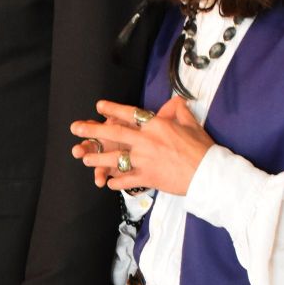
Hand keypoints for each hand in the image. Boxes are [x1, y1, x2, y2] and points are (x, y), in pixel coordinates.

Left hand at [70, 97, 214, 195]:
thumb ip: (178, 111)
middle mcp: (146, 142)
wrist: (208, 173)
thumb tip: (173, 102)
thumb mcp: (191, 123)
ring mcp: (144, 161)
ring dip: (97, 159)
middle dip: (92, 131)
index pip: (129, 114)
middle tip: (76, 128)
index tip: (99, 107)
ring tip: (85, 158)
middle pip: (114, 134)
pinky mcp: (147, 178)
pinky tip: (108, 183)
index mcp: (156, 126)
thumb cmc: (201, 148)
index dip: (112, 110)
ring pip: (114, 159)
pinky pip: (125, 180)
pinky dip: (115, 182)